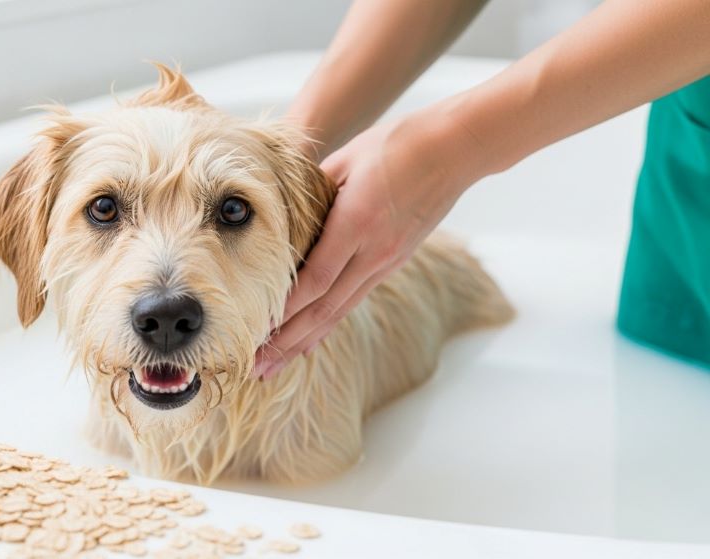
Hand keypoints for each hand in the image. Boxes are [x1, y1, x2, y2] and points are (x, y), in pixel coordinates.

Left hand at [253, 110, 475, 378]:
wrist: (454, 149)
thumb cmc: (397, 144)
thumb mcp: (345, 160)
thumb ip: (312, 192)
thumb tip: (280, 212)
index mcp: (357, 223)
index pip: (315, 279)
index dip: (285, 309)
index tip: (256, 331)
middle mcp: (374, 251)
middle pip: (324, 307)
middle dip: (287, 341)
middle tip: (255, 367)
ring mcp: (386, 260)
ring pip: (339, 310)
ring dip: (304, 340)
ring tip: (275, 365)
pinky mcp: (394, 261)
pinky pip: (354, 298)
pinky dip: (327, 321)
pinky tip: (309, 338)